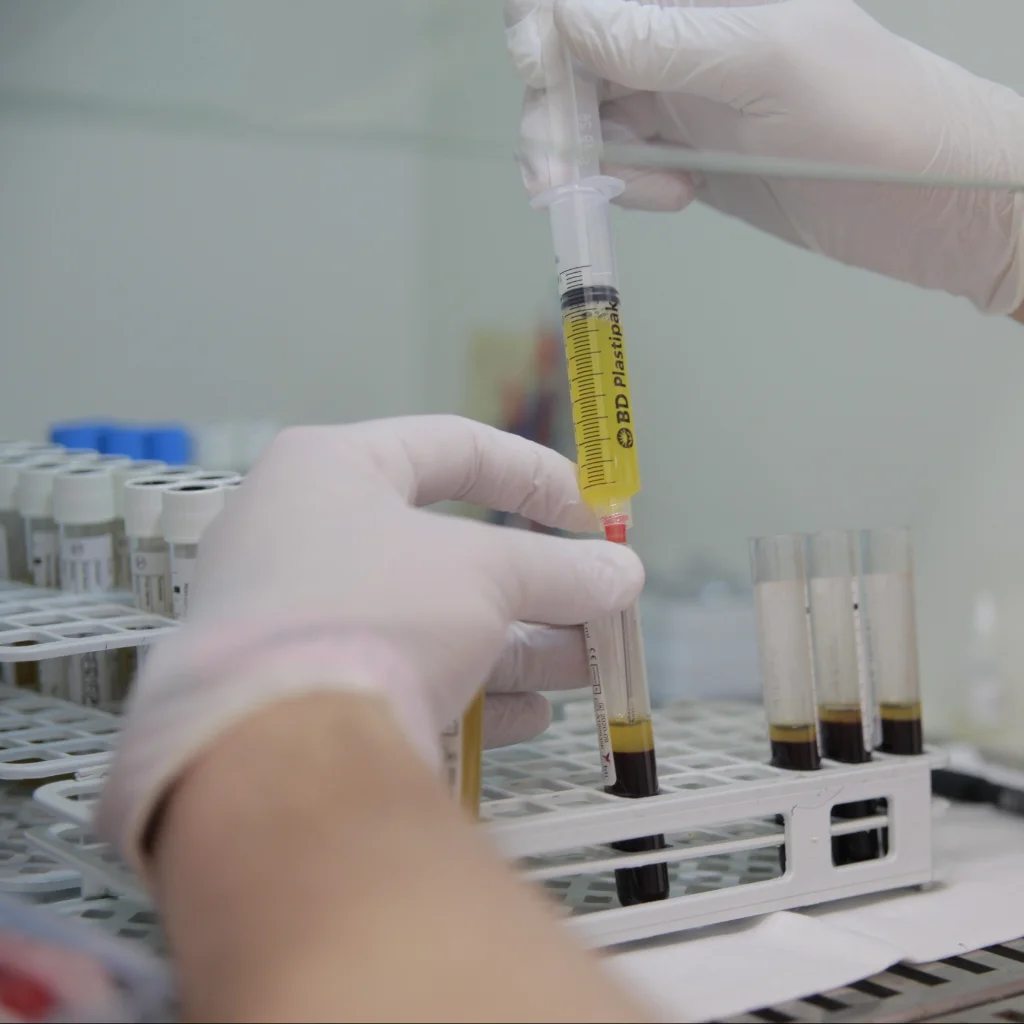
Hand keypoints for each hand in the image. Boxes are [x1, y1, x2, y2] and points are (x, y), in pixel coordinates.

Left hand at [97, 415, 642, 869]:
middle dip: (536, 579)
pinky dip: (471, 691)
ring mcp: (300, 617)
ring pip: (431, 618)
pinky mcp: (304, 691)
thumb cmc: (376, 612)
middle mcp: (306, 534)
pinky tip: (531, 717)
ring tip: (587, 665)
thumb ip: (558, 568)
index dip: (535, 474)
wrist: (270, 752)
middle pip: (447, 546)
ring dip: (517, 642)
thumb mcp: (482, 575)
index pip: (452, 447)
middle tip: (602, 603)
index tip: (597, 514)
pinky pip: (400, 674)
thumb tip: (622, 573)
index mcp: (333, 468)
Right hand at [507, 0, 1023, 313]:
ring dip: (580, 156)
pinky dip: (622, 186)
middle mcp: (680, 34)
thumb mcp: (766, 63)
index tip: (542, 67)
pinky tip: (672, 196)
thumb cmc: (874, 116)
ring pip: (583, 112)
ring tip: (632, 190)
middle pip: (569, 51)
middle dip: (552, 104)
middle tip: (559, 163)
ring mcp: (678, 95)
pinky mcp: (682, 155)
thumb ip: (662, 40)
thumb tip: (562, 22)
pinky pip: (618, 163)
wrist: (923, 205)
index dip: (545, 20)